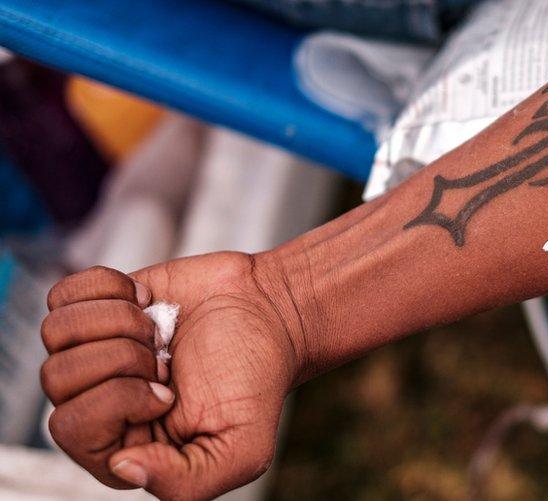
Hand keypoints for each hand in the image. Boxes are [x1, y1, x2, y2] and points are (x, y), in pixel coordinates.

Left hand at [40, 253, 301, 499]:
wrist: (270, 313)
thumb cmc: (258, 380)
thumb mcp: (243, 448)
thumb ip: (187, 483)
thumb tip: (123, 465)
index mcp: (123, 446)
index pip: (72, 428)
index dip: (119, 400)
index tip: (168, 392)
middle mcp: (98, 400)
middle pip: (56, 377)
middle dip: (123, 357)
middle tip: (166, 359)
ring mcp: (95, 350)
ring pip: (55, 332)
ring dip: (118, 321)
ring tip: (158, 331)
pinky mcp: (99, 306)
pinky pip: (63, 294)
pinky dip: (108, 288)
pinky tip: (145, 301)